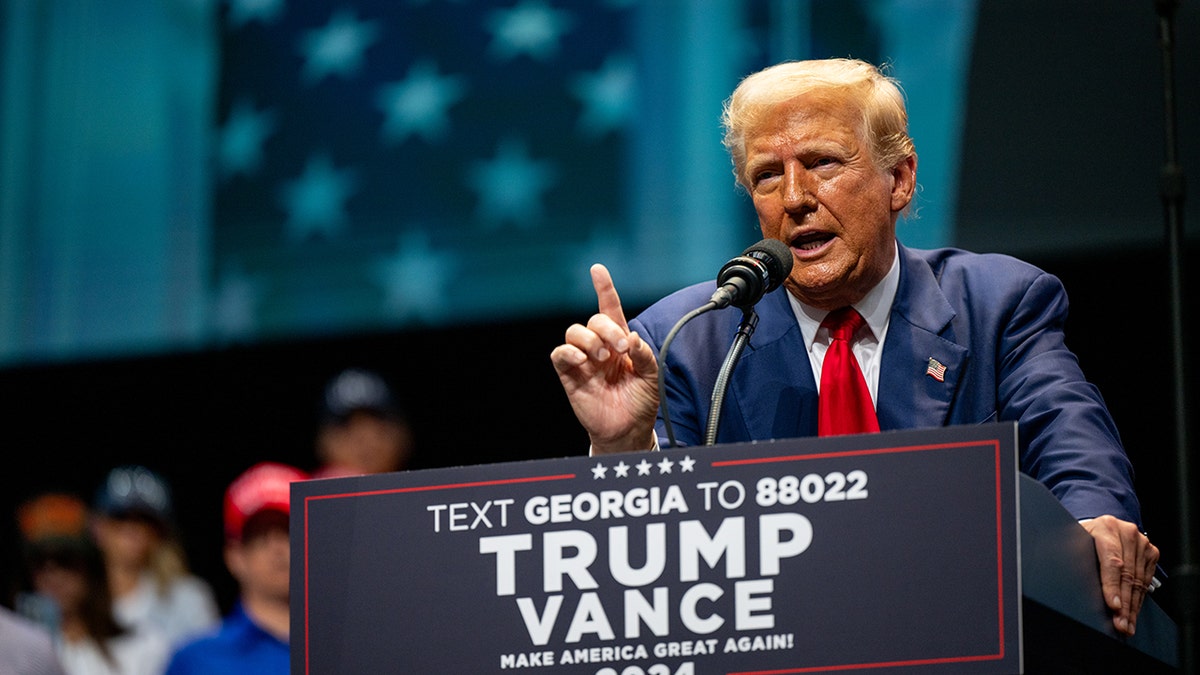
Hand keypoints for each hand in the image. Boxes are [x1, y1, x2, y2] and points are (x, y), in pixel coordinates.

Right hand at [550, 264, 659, 453]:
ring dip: (590, 339)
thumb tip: (631, 339)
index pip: (610, 309)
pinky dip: (569, 352)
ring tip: (603, 358)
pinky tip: (584, 360)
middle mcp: (600, 347)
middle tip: (620, 349)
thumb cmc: (640, 402)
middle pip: (595, 320)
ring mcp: (583, 360)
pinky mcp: (570, 375)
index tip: (597, 270)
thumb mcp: (652, 376)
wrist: (628, 430)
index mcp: (620, 342)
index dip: (603, 288)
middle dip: (608, 328)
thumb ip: (644, 354)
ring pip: (574, 332)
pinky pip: (559, 354)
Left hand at [1080, 515, 1158, 635]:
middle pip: (1128, 575)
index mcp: (1106, 528)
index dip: (1112, 586)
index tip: (1113, 606)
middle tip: (1120, 623)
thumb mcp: (1076, 542)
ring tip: (1127, 624)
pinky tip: (1133, 612)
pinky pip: (1146, 581)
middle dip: (1124, 604)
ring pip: (1139, 582)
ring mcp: (1142, 542)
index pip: (1112, 562)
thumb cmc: (1085, 537)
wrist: (1102, 527)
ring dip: (1133, 607)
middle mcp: (1127, 533)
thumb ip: (1076, 557)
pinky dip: (1139, 600)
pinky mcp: (1151, 552)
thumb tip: (1065, 581)